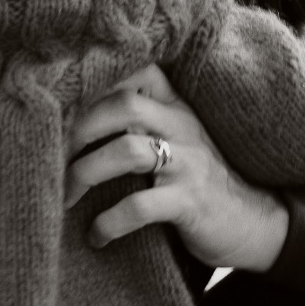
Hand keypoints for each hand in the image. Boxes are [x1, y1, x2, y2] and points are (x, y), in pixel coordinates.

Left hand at [64, 64, 288, 271]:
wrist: (254, 221)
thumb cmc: (196, 177)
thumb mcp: (173, 137)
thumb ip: (137, 120)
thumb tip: (69, 118)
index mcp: (173, 105)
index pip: (134, 70)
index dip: (94, 80)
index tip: (58, 101)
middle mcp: (180, 125)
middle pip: (122, 104)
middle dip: (77, 129)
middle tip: (50, 156)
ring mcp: (187, 163)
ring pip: (127, 151)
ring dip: (84, 173)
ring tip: (65, 196)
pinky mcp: (190, 202)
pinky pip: (141, 206)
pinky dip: (110, 221)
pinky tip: (96, 235)